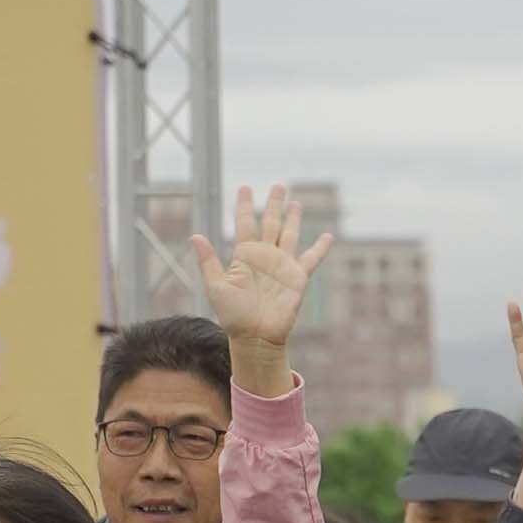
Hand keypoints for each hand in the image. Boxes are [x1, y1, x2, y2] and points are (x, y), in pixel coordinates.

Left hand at [192, 183, 334, 356]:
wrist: (255, 336)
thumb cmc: (233, 315)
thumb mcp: (216, 286)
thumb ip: (208, 261)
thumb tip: (195, 236)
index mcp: (244, 255)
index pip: (245, 223)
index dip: (244, 205)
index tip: (245, 188)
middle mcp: (264, 256)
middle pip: (270, 222)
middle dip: (273, 204)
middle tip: (277, 186)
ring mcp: (282, 265)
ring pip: (289, 234)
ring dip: (293, 218)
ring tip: (295, 202)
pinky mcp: (298, 278)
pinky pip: (311, 259)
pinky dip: (320, 248)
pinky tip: (327, 236)